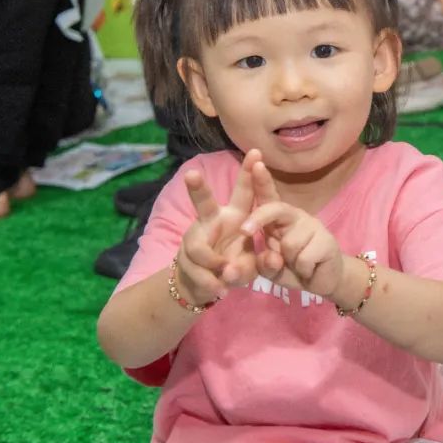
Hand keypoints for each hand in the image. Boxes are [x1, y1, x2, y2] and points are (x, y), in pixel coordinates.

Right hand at [176, 150, 262, 303]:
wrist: (206, 285)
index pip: (244, 192)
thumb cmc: (235, 265)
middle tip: (191, 173)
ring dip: (216, 267)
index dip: (249, 173)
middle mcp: (213, 222)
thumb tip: (231, 272)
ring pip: (199, 249)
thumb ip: (254, 265)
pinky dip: (212, 283)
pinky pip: (198, 271)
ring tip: (228, 277)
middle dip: (197, 189)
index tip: (257, 152)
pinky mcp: (185, 258)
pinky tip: (220, 290)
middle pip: (203, 204)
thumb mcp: (253, 265)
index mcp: (236, 216)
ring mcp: (195, 239)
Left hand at [240, 161, 344, 297]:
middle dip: (259, 218)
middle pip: (276, 209)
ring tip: (299, 265)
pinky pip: (303, 258)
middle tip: (245, 230)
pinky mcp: (327, 240)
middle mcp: (295, 217)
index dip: (263, 181)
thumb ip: (265, 263)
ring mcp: (313, 226)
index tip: (257, 164)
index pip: (269, 197)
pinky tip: (310, 269)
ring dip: (290, 262)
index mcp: (278, 220)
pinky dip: (303, 270)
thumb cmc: (292, 269)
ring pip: (289, 244)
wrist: (322, 282)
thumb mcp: (271, 269)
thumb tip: (272, 256)